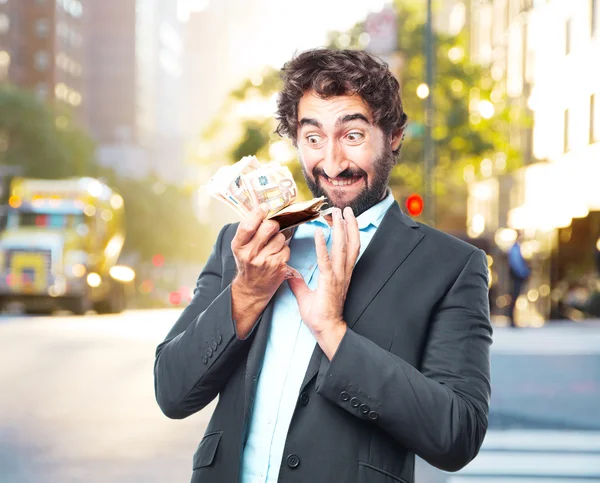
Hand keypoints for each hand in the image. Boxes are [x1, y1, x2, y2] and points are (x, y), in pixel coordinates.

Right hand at [231, 207, 289, 300]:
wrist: (252, 288)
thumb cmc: (247, 263)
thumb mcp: (240, 247)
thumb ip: (248, 230)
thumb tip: (262, 208)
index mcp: (239, 246)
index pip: (248, 225)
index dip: (258, 213)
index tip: (264, 208)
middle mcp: (250, 254)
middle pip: (269, 227)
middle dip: (273, 225)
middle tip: (271, 228)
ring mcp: (265, 261)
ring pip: (280, 237)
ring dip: (279, 238)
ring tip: (272, 246)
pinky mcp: (278, 267)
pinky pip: (286, 248)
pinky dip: (283, 249)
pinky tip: (276, 255)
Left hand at [288, 207, 359, 355]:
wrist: (326, 329)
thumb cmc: (320, 316)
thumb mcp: (306, 296)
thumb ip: (299, 283)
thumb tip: (290, 274)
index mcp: (341, 274)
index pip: (349, 248)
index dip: (349, 232)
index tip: (347, 218)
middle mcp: (343, 272)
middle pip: (351, 243)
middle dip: (350, 224)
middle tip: (345, 209)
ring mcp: (338, 276)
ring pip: (343, 247)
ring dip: (340, 228)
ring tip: (337, 213)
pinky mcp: (329, 281)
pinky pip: (326, 260)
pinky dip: (322, 245)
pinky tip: (318, 232)